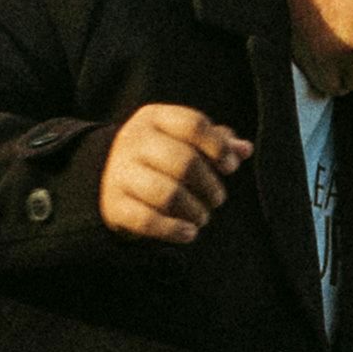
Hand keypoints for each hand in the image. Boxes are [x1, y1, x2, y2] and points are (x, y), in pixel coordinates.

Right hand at [99, 103, 250, 243]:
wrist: (107, 177)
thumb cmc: (159, 156)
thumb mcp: (183, 140)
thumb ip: (216, 142)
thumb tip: (245, 150)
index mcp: (153, 118)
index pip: (193, 124)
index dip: (218, 147)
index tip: (230, 167)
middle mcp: (133, 140)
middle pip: (183, 161)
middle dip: (209, 185)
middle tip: (218, 199)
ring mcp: (119, 172)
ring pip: (167, 193)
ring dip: (195, 210)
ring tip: (203, 217)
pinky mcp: (114, 204)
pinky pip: (147, 221)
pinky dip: (174, 230)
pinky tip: (189, 233)